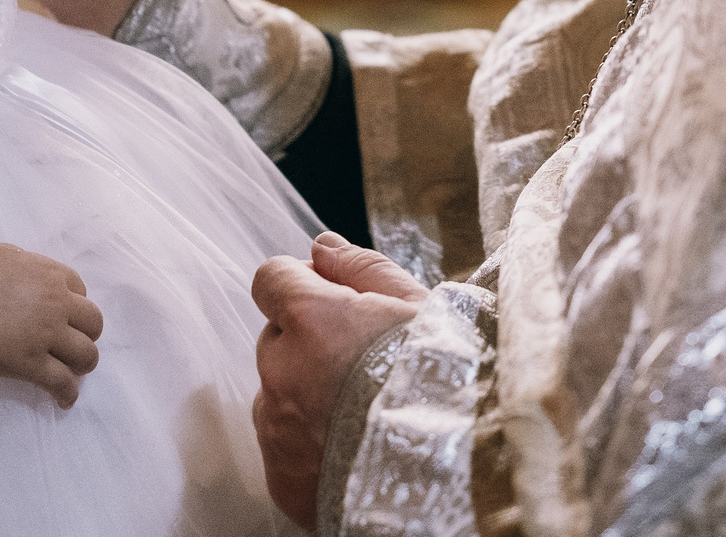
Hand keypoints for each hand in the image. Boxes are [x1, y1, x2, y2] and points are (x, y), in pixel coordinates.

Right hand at [0, 242, 103, 405]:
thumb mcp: (2, 253)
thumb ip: (26, 263)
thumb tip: (31, 272)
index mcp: (49, 275)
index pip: (81, 290)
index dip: (75, 304)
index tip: (66, 316)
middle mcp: (56, 304)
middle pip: (93, 322)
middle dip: (87, 333)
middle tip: (72, 343)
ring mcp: (46, 336)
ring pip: (86, 354)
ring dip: (83, 363)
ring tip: (73, 371)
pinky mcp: (31, 364)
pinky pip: (62, 382)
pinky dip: (68, 393)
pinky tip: (64, 400)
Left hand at [251, 233, 427, 526]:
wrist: (454, 475)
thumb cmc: (445, 381)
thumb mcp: (419, 307)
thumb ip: (363, 269)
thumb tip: (322, 246)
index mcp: (311, 320)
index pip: (271, 279)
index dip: (301, 285)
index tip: (333, 301)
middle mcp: (282, 372)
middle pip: (276, 340)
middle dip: (308, 343)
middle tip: (363, 365)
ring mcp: (277, 431)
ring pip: (277, 397)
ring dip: (307, 396)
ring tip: (365, 415)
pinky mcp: (282, 480)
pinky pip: (284, 450)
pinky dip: (310, 447)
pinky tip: (355, 451)